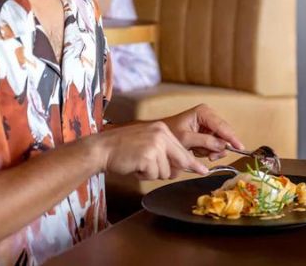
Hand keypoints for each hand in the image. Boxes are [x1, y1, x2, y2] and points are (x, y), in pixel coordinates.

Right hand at [92, 121, 208, 178]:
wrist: (101, 149)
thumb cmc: (122, 149)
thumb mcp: (147, 143)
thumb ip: (163, 151)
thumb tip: (180, 167)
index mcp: (162, 130)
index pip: (182, 149)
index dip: (192, 163)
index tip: (203, 170)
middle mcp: (161, 134)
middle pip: (180, 160)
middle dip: (176, 170)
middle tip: (185, 171)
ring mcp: (155, 145)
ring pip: (165, 171)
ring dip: (152, 173)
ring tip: (139, 164)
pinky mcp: (148, 156)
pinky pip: (153, 174)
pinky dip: (143, 175)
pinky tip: (134, 167)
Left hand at [162, 104, 243, 160]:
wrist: (161, 138)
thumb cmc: (170, 135)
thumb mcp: (186, 139)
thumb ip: (205, 141)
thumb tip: (222, 146)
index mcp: (204, 112)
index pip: (222, 126)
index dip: (231, 137)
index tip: (239, 147)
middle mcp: (209, 115)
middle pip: (224, 133)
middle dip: (217, 147)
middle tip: (210, 156)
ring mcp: (209, 124)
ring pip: (220, 140)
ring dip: (211, 150)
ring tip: (198, 151)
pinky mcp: (208, 132)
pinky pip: (215, 144)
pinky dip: (207, 150)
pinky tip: (197, 150)